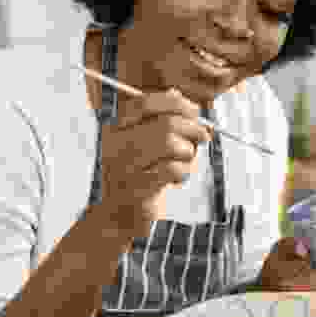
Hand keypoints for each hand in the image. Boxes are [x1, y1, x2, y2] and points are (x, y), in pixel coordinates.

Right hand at [99, 87, 212, 233]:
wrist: (116, 218)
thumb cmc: (137, 176)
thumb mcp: (145, 143)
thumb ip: (161, 120)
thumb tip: (182, 98)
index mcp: (114, 128)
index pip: (146, 102)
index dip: (177, 103)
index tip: (195, 112)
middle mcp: (113, 145)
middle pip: (165, 123)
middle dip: (192, 129)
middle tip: (201, 138)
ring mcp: (122, 168)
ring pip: (170, 143)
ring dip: (187, 152)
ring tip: (184, 161)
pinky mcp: (135, 190)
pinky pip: (172, 170)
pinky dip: (183, 173)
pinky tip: (177, 179)